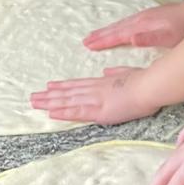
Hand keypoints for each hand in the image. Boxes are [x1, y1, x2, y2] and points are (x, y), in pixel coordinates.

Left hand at [29, 66, 153, 125]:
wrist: (150, 86)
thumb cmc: (145, 80)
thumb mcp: (129, 72)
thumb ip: (116, 72)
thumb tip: (105, 71)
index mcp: (104, 82)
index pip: (78, 84)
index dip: (63, 86)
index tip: (49, 86)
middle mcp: (96, 89)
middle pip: (68, 92)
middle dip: (50, 95)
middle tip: (33, 96)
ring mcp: (96, 99)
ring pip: (68, 100)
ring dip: (50, 102)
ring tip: (34, 102)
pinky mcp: (99, 111)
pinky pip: (77, 112)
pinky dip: (63, 112)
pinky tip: (51, 113)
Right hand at [83, 0, 183, 51]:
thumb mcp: (170, 37)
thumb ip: (149, 38)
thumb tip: (130, 38)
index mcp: (142, 26)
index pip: (117, 34)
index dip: (103, 41)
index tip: (88, 46)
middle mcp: (140, 19)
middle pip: (116, 28)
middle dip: (100, 35)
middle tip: (85, 42)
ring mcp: (145, 17)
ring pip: (121, 24)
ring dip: (107, 30)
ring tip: (95, 36)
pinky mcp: (151, 16)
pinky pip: (128, 23)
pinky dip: (118, 27)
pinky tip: (119, 30)